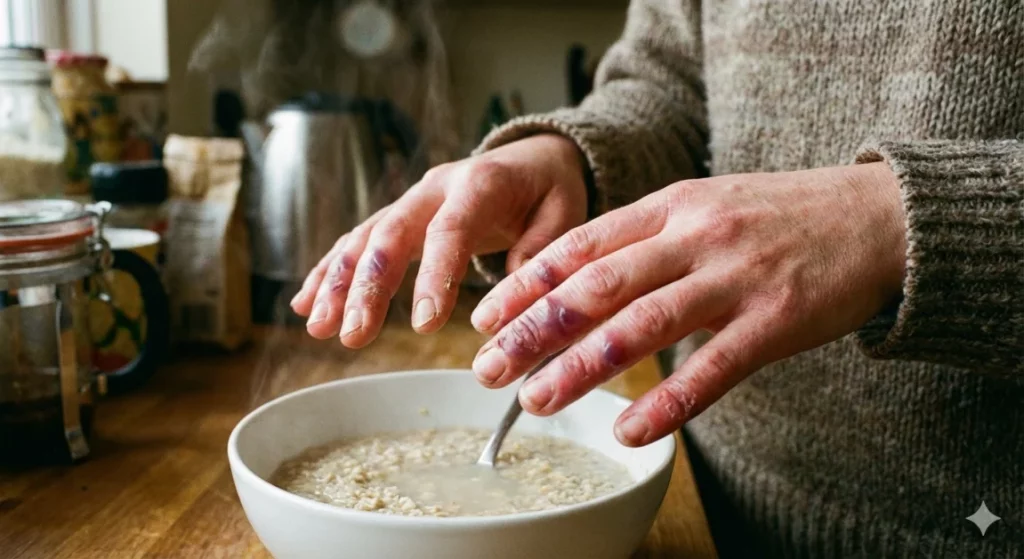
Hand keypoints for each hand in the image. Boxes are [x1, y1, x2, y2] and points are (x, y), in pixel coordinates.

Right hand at [291, 134, 588, 346]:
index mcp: (479, 184)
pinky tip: (306, 305)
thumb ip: (540, 249)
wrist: (532, 157)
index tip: (424, 326)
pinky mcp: (399, 216)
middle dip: (368, 287)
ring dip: (338, 284)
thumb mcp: (565, 210)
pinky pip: (358, 241)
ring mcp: (411, 200)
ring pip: (365, 239)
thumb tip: (512, 298)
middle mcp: (435, 187)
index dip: (433, 277)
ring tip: (318, 327)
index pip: (450, 231)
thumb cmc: (550, 189)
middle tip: (353, 335)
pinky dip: (331, 272)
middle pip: (391, 234)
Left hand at [470, 163, 905, 445]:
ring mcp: (736, 277)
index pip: (579, 245)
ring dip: (581, 367)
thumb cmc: (782, 216)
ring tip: (537, 400)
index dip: (525, 284)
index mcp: (671, 207)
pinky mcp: (776, 321)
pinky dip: (666, 403)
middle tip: (487, 368)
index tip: (483, 318)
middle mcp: (695, 236)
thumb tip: (580, 276)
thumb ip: (647, 237)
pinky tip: (628, 431)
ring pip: (642, 325)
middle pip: (596, 286)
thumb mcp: (706, 205)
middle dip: (533, 329)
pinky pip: (712, 369)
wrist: (879, 216)